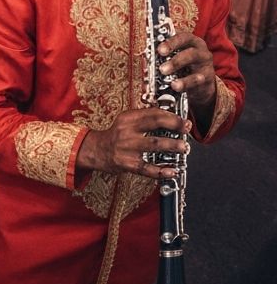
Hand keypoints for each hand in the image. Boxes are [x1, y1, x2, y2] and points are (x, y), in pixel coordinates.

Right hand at [75, 107, 190, 179]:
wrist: (97, 150)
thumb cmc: (116, 135)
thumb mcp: (125, 121)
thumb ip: (144, 117)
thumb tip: (167, 114)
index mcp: (128, 118)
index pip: (152, 112)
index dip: (170, 115)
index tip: (182, 119)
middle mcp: (127, 131)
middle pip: (154, 124)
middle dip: (174, 125)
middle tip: (186, 129)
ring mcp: (128, 148)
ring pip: (153, 145)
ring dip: (172, 146)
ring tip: (184, 147)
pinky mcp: (128, 164)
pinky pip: (147, 169)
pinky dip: (161, 171)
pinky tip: (172, 171)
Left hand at [159, 31, 216, 109]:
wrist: (201, 83)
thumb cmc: (183, 65)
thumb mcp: (175, 57)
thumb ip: (164, 55)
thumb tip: (145, 56)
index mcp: (191, 41)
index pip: (183, 38)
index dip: (171, 43)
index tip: (160, 50)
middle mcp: (201, 51)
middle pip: (190, 53)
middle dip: (175, 60)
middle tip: (162, 69)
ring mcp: (205, 65)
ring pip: (194, 67)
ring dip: (179, 71)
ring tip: (166, 76)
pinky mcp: (207, 79)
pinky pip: (197, 80)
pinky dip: (185, 83)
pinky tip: (175, 86)